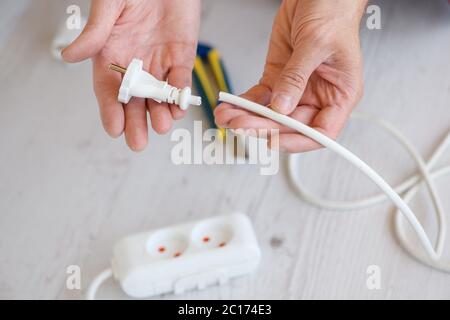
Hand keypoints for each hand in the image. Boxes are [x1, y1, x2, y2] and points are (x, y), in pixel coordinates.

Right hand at [63, 0, 200, 150]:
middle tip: (138, 142)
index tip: (114, 128)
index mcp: (111, 55)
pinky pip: (180, 81)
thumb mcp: (108, 7)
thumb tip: (68, 56)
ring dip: (160, 112)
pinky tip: (178, 108)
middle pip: (134, 101)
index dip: (111, 110)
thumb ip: (94, 33)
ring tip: (161, 125)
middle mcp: (135, 65)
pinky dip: (179, 95)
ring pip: (158, 96)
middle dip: (136, 122)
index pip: (108, 89)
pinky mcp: (181, 58)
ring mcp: (159, 63)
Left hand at [215, 0, 365, 152]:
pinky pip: (259, 98)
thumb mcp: (316, 44)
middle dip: (264, 127)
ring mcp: (296, 90)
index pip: (321, 132)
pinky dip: (244, 103)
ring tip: (228, 118)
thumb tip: (281, 107)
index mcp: (340, 95)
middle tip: (241, 126)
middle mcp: (318, 97)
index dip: (298, 141)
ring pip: (271, 114)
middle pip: (290, 125)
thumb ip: (297, 77)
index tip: (274, 141)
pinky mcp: (277, 79)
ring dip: (249, 118)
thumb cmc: (332, 14)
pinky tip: (231, 106)